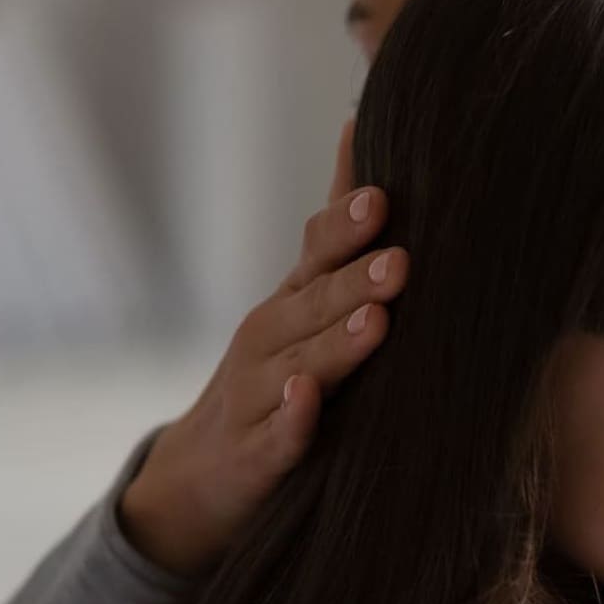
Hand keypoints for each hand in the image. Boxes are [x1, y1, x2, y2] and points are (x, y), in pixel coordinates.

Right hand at [119, 120, 405, 575]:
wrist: (201, 476)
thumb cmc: (272, 378)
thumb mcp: (301, 303)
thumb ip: (335, 231)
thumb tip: (362, 127)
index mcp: (290, 303)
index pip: (316, 255)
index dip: (344, 227)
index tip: (383, 197)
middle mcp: (268, 340)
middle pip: (313, 305)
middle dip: (354, 281)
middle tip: (401, 261)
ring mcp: (256, 397)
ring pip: (298, 365)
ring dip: (335, 344)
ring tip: (375, 322)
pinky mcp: (254, 457)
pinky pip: (276, 438)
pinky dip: (291, 420)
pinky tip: (306, 399)